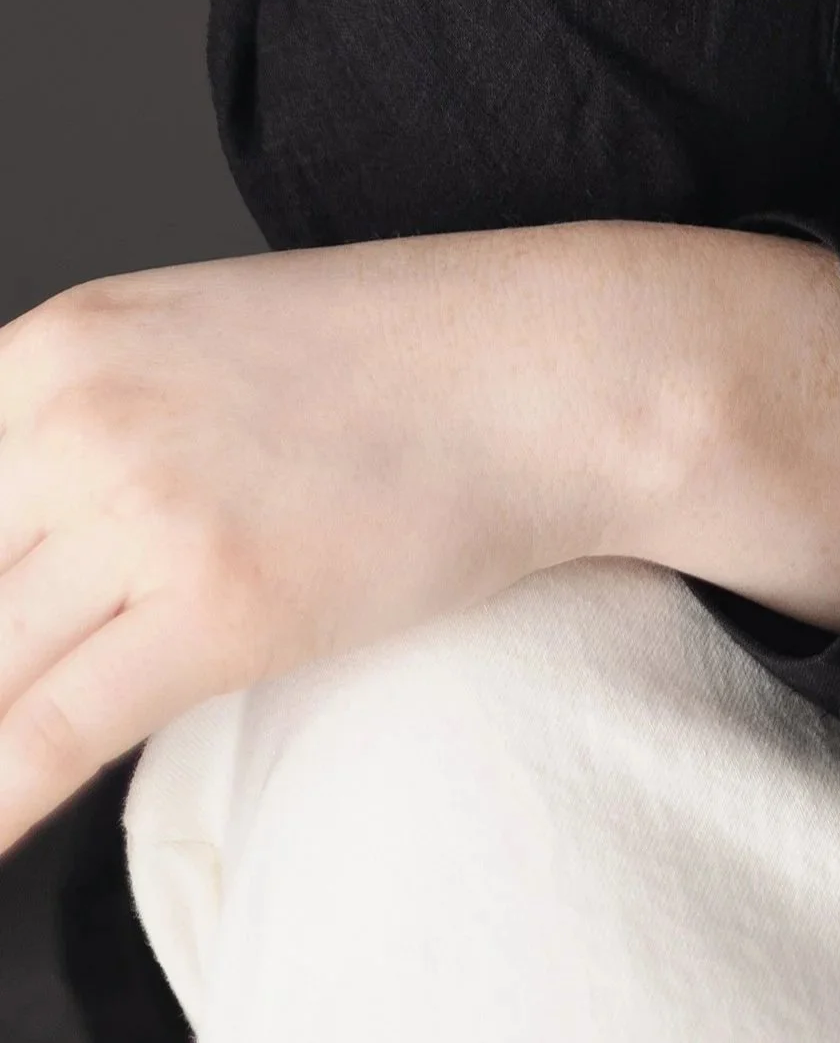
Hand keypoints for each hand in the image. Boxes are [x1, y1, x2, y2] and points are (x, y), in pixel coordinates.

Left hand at [0, 221, 839, 846]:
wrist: (551, 367)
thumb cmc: (399, 358)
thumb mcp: (199, 340)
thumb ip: (87, 421)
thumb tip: (22, 542)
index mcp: (64, 342)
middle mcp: (79, 415)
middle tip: (4, 676)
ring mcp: (145, 508)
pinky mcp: (215, 604)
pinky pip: (48, 733)